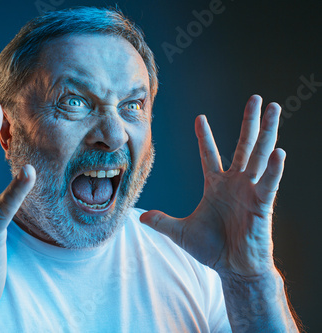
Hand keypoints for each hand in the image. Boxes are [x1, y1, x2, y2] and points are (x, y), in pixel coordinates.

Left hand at [140, 95, 284, 276]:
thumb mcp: (180, 232)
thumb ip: (162, 222)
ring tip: (274, 108)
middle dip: (249, 121)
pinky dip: (273, 169)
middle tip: (255, 98)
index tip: (200, 118)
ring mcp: (250, 191)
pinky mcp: (261, 204)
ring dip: (267, 132)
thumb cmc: (212, 250)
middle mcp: (235, 183)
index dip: (205, 136)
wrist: (233, 269)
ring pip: (260, 155)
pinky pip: (268, 183)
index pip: (209, 154)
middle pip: (243, 145)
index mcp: (216, 185)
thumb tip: (140, 218)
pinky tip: (279, 152)